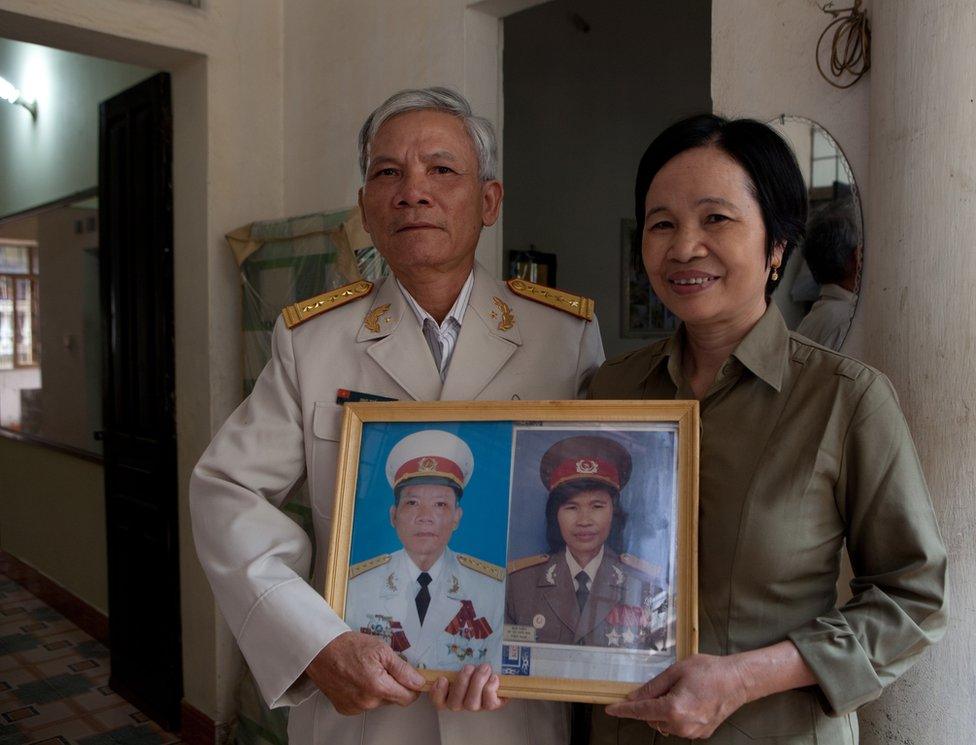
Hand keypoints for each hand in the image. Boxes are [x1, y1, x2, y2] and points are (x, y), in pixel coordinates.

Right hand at [305, 631, 425, 714]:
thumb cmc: (348, 646)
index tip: (411, 678)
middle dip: (394, 685)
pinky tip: (358, 679)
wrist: (320, 650)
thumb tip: (418, 681)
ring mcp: (355, 707)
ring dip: (379, 689)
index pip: (408, 698)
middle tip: (383, 667)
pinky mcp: (345, 708)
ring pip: (379, 702)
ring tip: (367, 671)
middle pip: (393, 699)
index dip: (412, 686)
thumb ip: (402, 669)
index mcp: (378, 687)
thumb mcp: (381, 650)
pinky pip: (364, 704)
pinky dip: (364, 693)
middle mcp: (367, 702)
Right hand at [429, 663, 507, 712]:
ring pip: (471, 704)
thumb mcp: (459, 656)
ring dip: (477, 683)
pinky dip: (490, 689)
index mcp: (450, 692)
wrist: (496, 665)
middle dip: (462, 683)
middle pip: (454, 704)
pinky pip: (490, 705)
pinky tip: (493, 677)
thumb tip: (433, 647)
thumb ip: (448, 656)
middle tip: (469, 667)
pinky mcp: (492, 703)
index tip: (442, 678)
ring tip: (484, 667)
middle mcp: (462, 701)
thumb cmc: (475, 659)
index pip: (438, 701)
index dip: (438, 693)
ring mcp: (477, 704)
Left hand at [605, 654, 748, 738]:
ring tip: (681, 692)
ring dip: (664, 711)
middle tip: (666, 686)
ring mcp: (692, 733)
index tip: (610, 709)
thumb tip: (633, 697)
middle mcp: (682, 726)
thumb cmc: (708, 671)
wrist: (738, 680)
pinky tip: (689, 701)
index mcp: (673, 709)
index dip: (623, 709)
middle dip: (650, 704)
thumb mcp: (675, 672)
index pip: (640, 711)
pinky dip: (676, 716)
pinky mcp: (701, 734)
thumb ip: (652, 687)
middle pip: (651, 718)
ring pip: (664, 724)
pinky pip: (679, 727)